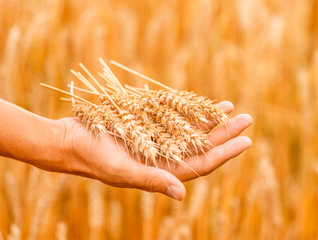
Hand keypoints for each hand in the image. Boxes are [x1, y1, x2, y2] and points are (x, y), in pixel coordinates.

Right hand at [54, 101, 251, 199]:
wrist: (69, 140)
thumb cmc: (93, 159)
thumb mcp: (123, 171)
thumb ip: (153, 180)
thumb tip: (183, 194)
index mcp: (163, 172)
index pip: (202, 163)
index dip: (225, 153)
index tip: (246, 141)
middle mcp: (164, 156)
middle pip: (203, 145)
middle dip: (226, 133)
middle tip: (248, 120)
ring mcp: (157, 139)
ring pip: (192, 130)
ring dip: (211, 120)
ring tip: (231, 109)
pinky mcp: (148, 124)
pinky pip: (175, 117)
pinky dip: (189, 110)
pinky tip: (203, 103)